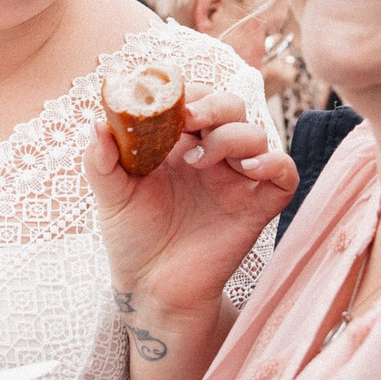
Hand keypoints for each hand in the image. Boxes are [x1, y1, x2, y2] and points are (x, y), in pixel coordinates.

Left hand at [85, 89, 295, 322]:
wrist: (152, 288)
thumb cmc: (132, 238)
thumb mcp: (110, 196)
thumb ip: (102, 161)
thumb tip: (96, 124)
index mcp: (178, 143)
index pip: (193, 98)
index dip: (186, 91)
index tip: (168, 101)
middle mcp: (212, 154)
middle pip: (230, 106)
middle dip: (213, 105)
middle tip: (189, 119)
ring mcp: (237, 179)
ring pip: (255, 135)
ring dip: (233, 136)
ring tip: (200, 160)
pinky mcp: (258, 206)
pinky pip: (284, 175)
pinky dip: (275, 163)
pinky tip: (249, 168)